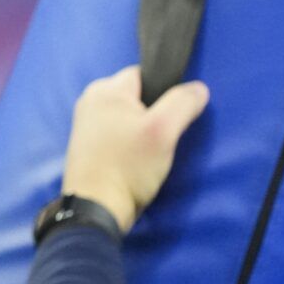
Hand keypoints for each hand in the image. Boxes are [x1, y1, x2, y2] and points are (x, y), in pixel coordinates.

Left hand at [60, 66, 209, 232]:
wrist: (96, 207)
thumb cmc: (128, 165)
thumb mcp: (163, 131)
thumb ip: (182, 103)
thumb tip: (198, 88)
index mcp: (104, 89)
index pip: (144, 75)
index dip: (164, 92)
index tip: (172, 116)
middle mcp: (89, 101)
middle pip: (136, 96)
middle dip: (153, 112)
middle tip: (162, 137)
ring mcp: (85, 124)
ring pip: (127, 117)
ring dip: (141, 130)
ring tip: (149, 151)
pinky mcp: (86, 146)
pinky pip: (116, 133)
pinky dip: (128, 142)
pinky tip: (135, 159)